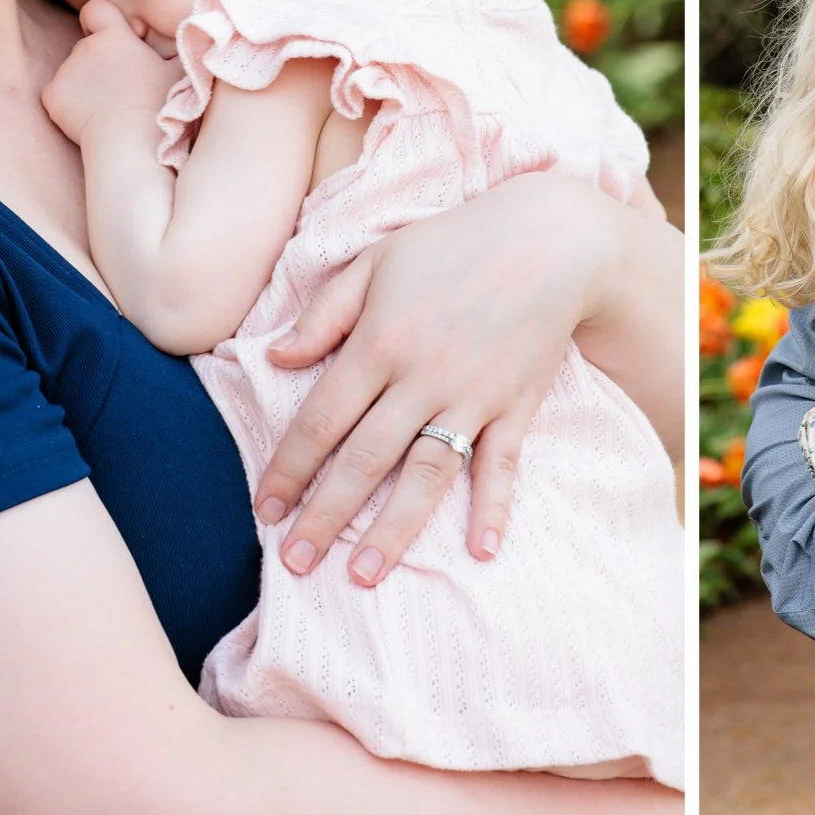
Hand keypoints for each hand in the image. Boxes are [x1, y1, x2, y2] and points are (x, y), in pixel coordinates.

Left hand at [41, 0, 176, 143]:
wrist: (129, 139)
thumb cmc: (160, 106)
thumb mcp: (181, 72)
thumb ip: (182, 47)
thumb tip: (192, 34)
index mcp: (115, 36)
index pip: (96, 9)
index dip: (103, 21)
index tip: (116, 40)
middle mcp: (85, 47)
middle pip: (87, 44)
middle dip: (100, 59)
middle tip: (121, 85)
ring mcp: (65, 71)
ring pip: (73, 71)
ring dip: (86, 82)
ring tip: (108, 106)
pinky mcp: (51, 96)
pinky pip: (57, 93)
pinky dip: (68, 103)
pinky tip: (88, 116)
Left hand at [249, 173, 627, 586]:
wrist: (549, 237)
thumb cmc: (453, 244)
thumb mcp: (377, 261)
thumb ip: (325, 313)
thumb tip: (276, 357)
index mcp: (379, 341)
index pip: (322, 419)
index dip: (289, 468)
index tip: (266, 511)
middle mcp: (422, 376)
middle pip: (365, 458)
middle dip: (326, 515)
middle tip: (296, 564)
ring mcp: (472, 395)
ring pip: (425, 473)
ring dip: (394, 528)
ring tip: (364, 576)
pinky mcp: (515, 405)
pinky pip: (502, 464)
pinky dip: (494, 507)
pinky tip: (481, 551)